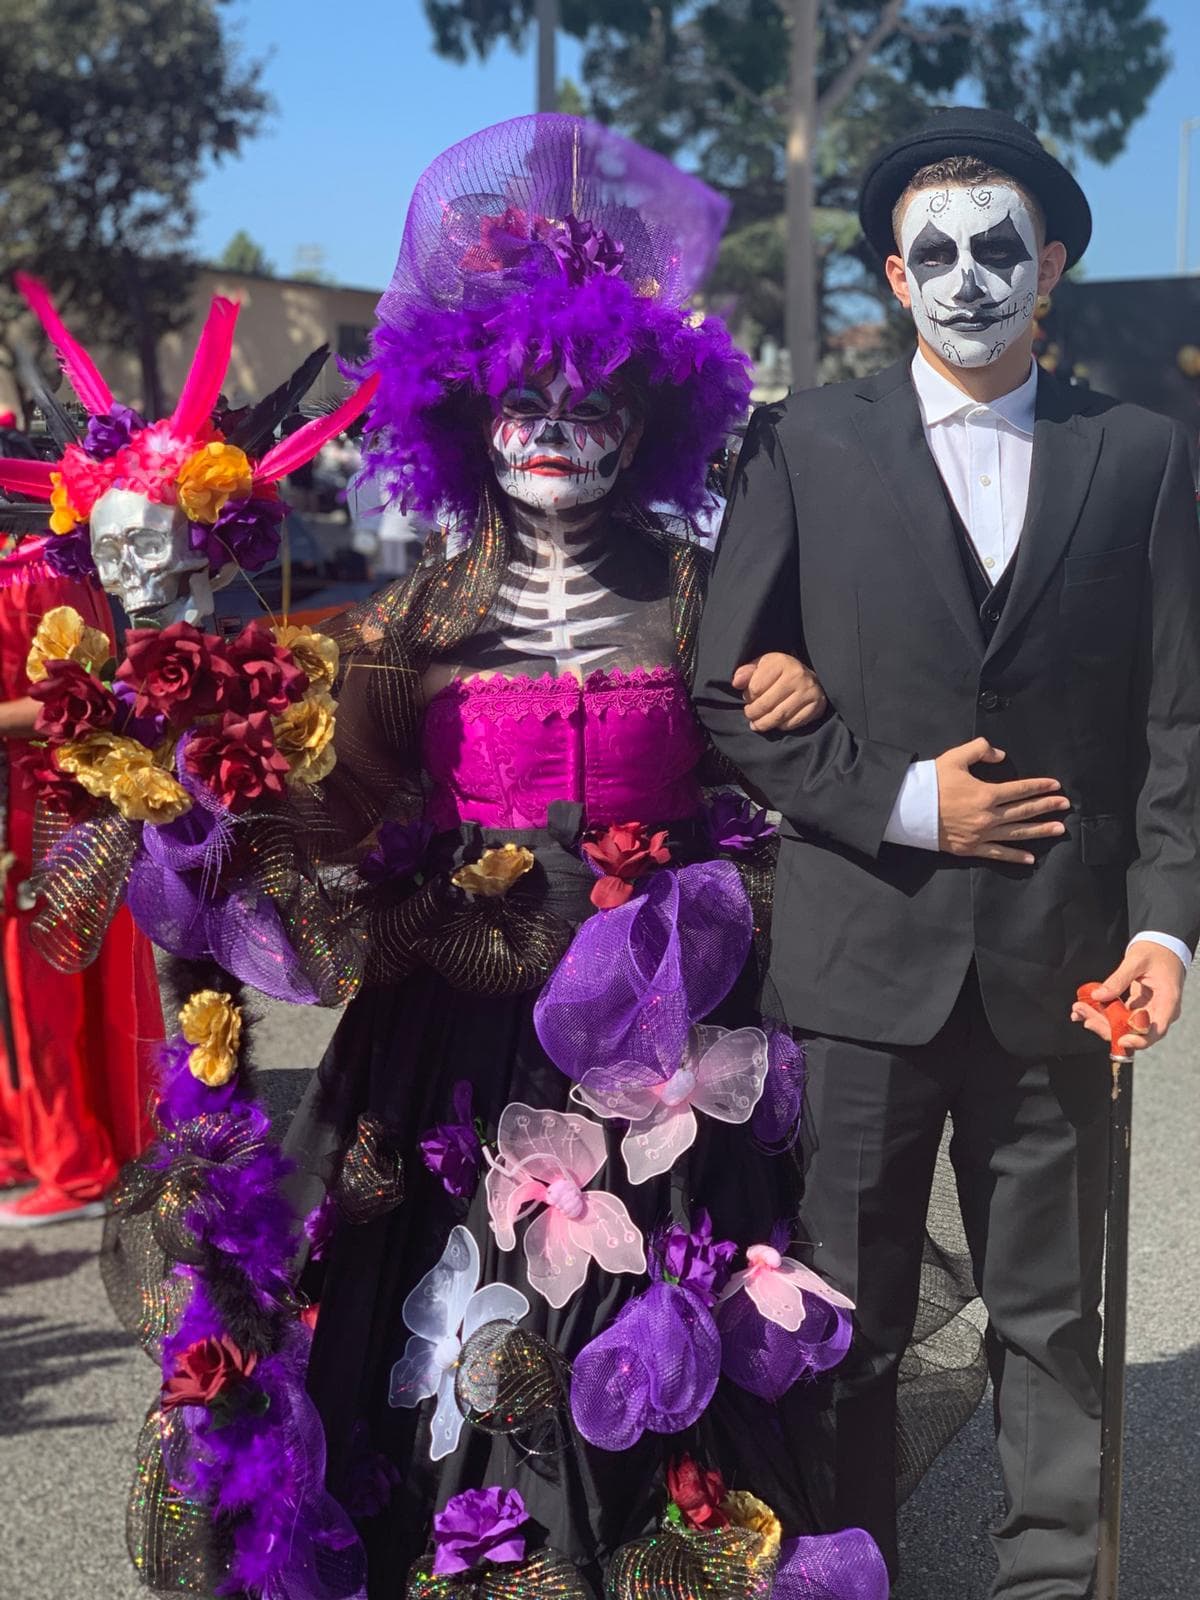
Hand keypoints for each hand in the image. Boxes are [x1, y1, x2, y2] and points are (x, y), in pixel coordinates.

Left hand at [732, 653, 827, 732]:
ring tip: (757, 724)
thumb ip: (747, 673)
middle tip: (750, 715)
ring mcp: (809, 692)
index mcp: (782, 662)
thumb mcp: (762, 666)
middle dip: (753, 713)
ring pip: (778, 716)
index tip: (748, 698)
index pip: (755, 687)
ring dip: (763, 724)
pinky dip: (780, 726)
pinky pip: (792, 723)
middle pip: (766, 704)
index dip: (747, 696)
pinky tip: (776, 723)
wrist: (809, 679)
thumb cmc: (780, 673)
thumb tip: (736, 683)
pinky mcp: (817, 706)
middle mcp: (798, 675)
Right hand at [934, 737, 1069, 863]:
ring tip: (1058, 829)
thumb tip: (1000, 754)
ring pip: (1017, 833)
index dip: (1040, 786)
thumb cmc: (931, 783)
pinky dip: (1015, 857)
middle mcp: (988, 816)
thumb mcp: (954, 758)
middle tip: (1065, 805)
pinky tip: (1030, 859)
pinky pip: (998, 854)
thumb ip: (980, 750)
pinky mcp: (971, 848)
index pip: (1020, 789)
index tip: (1055, 786)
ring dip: (1040, 831)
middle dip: (1047, 806)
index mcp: (986, 793)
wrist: (908, 810)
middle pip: (1024, 811)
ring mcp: (981, 834)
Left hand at [1070, 941, 1185, 1051]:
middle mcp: (1159, 1012)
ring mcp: (1148, 1012)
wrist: (1162, 946)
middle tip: (1083, 1014)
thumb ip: (1119, 979)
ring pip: (1123, 1026)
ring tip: (1079, 1010)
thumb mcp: (1137, 961)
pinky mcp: (1137, 1008)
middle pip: (1134, 1031)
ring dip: (1100, 1021)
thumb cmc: (1155, 952)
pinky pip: (1119, 1018)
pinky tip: (1085, 1009)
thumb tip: (1098, 995)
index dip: (1139, 1040)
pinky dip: (1102, 1015)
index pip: (1156, 1030)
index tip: (1120, 1039)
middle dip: (1106, 1027)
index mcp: (1167, 1002)